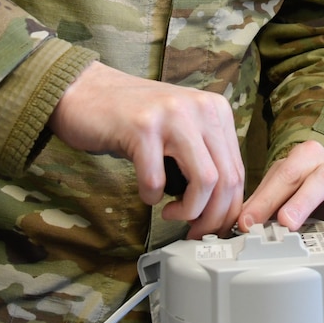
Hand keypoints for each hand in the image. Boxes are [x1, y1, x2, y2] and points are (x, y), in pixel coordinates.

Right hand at [48, 62, 243, 237]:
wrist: (86, 91)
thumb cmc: (134, 119)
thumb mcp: (182, 129)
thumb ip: (204, 157)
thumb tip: (221, 207)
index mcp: (215, 110)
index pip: (237, 170)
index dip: (229, 209)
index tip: (215, 228)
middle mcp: (200, 108)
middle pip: (226, 179)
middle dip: (213, 217)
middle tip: (195, 231)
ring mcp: (172, 115)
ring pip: (205, 180)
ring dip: (189, 211)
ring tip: (171, 213)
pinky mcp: (142, 126)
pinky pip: (157, 179)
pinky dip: (152, 196)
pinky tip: (146, 192)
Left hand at [238, 139, 323, 236]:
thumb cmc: (301, 183)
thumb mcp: (279, 186)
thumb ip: (261, 203)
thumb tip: (241, 224)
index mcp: (308, 155)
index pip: (286, 174)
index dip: (266, 199)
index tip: (248, 222)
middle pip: (319, 180)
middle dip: (302, 202)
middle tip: (287, 221)